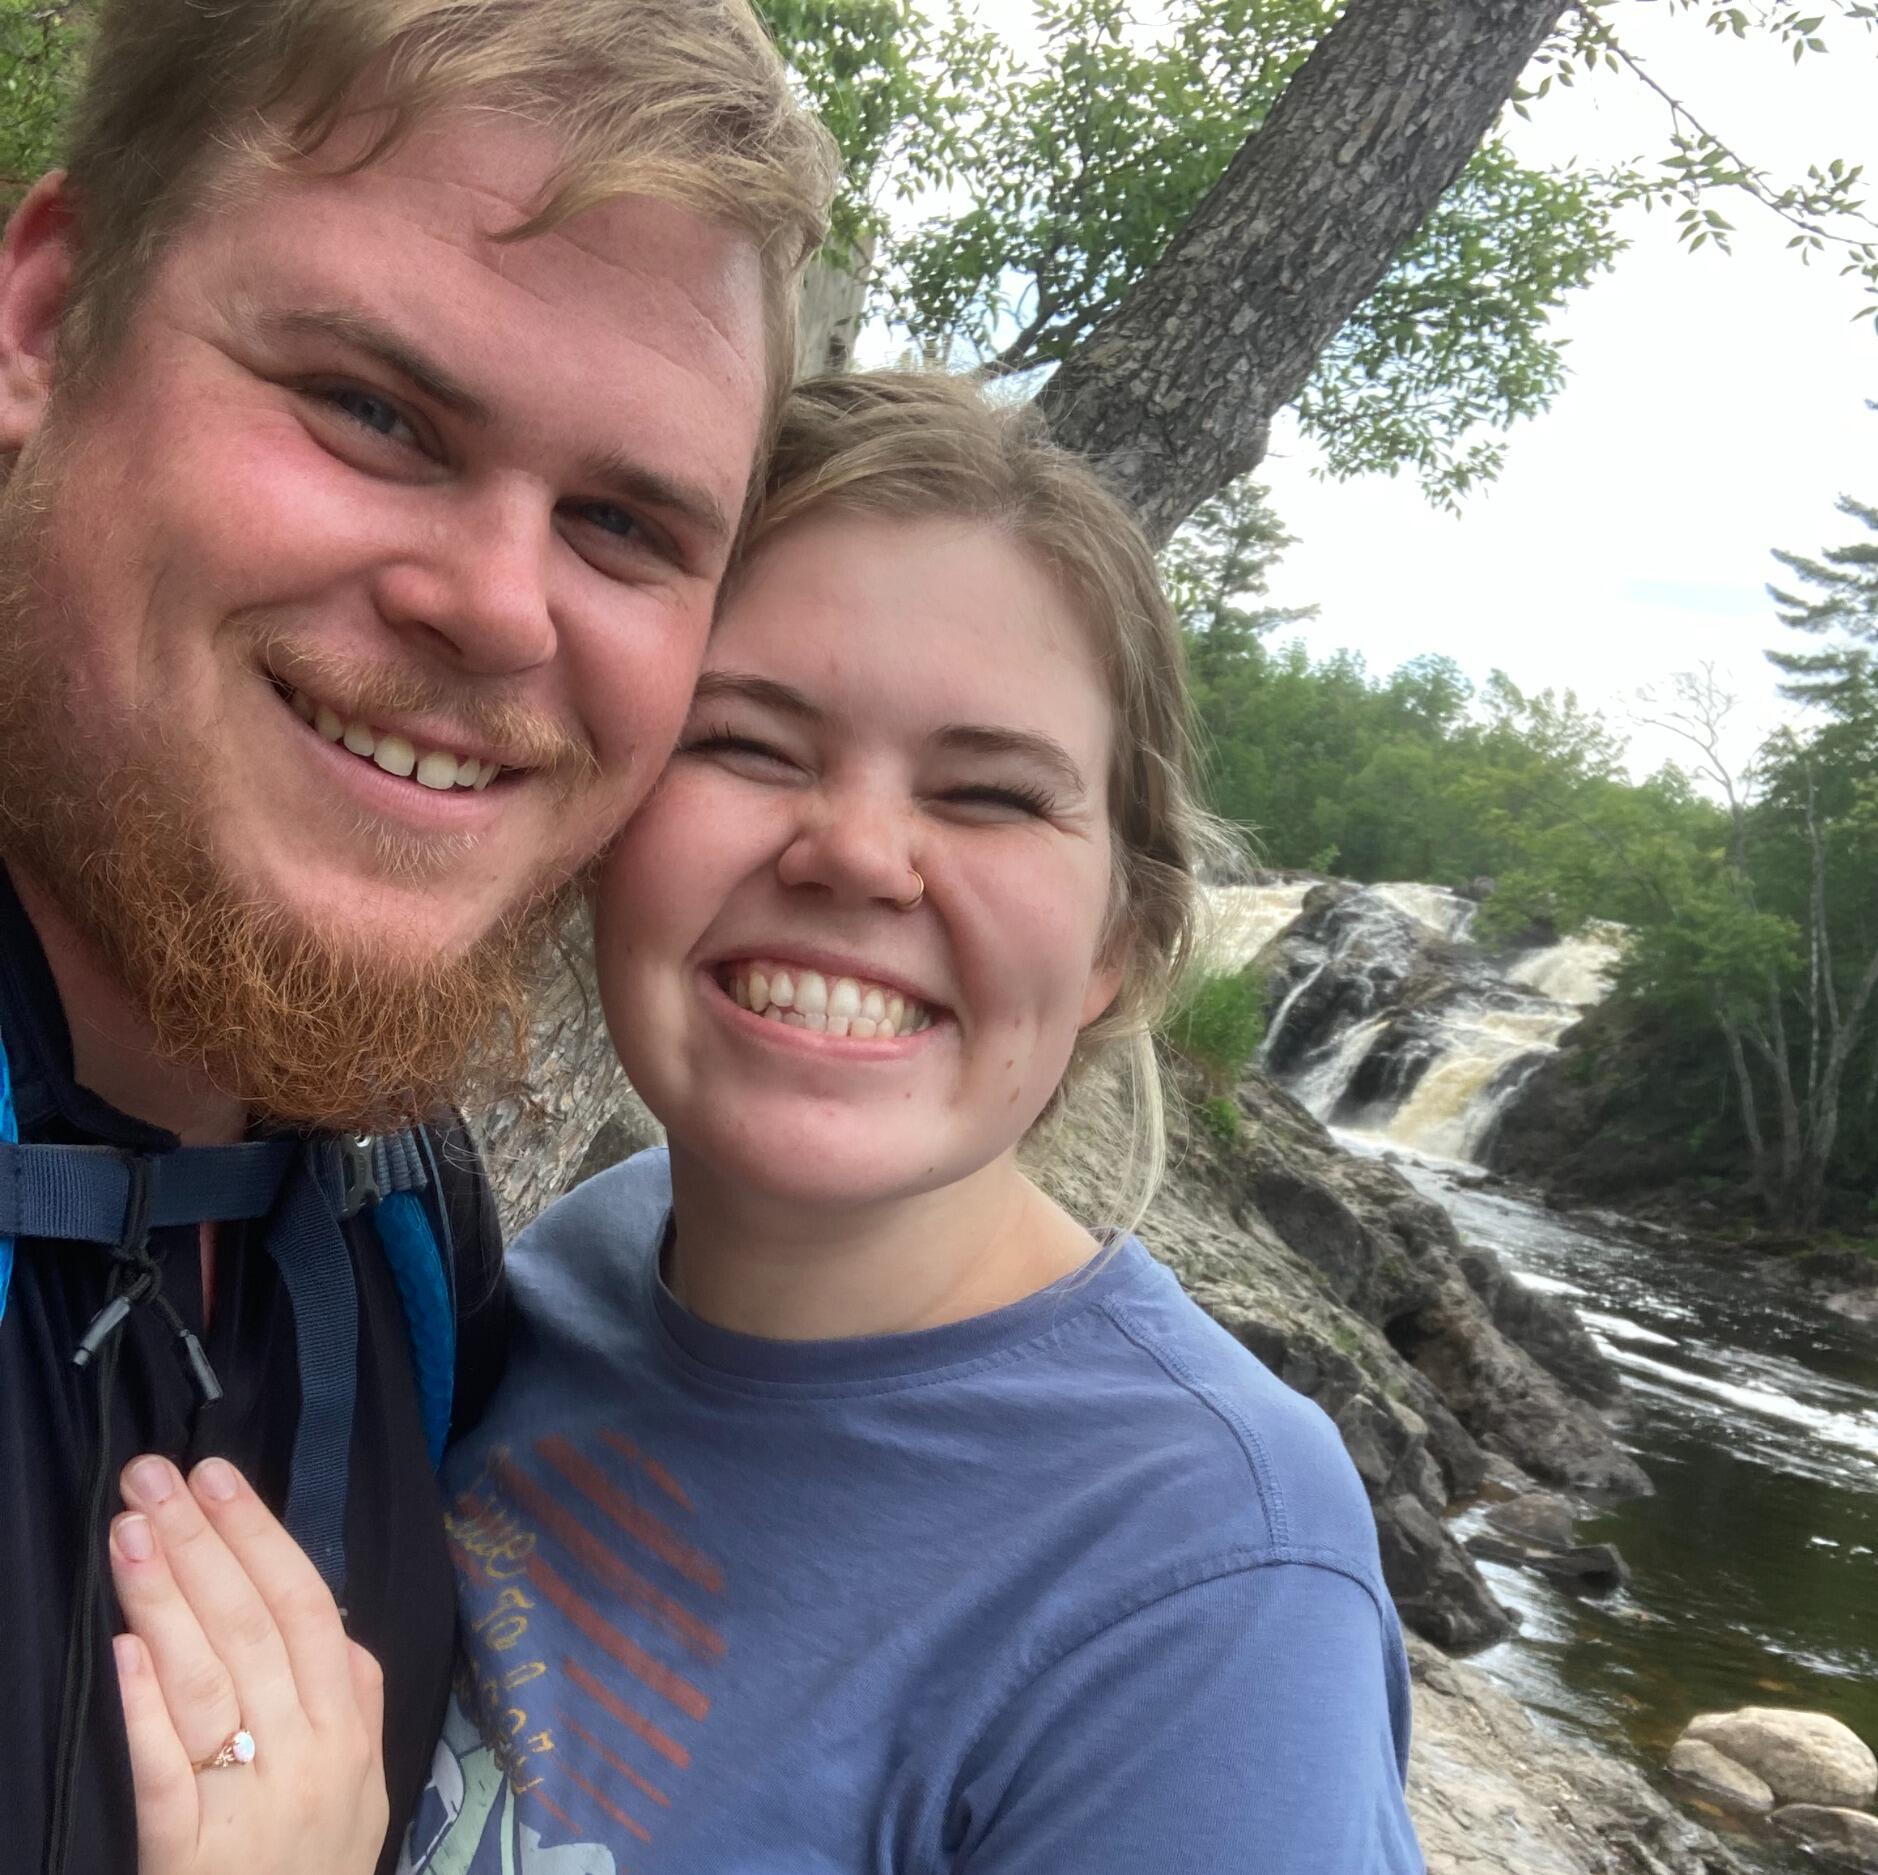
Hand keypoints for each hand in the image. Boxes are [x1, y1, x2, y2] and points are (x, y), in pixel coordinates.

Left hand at [110, 1455, 390, 1874]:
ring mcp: (254, 1804)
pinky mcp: (192, 1859)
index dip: (260, 1536)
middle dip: (203, 1542)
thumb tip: (314, 1608)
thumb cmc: (317, 1870)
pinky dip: (148, 1710)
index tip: (216, 1476)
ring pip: (211, 1681)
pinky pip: (170, 1775)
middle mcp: (311, 1752)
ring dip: (167, 1598)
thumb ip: (341, 1698)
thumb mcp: (359, 1783)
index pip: (307, 1605)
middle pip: (255, 1627)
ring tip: (127, 1532)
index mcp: (349, 1726)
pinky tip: (124, 1652)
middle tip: (152, 1477)